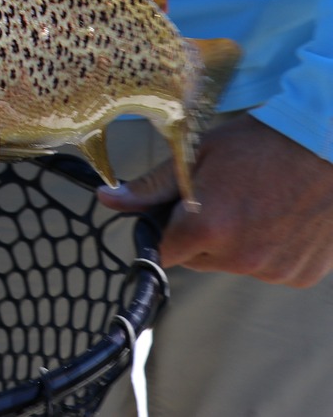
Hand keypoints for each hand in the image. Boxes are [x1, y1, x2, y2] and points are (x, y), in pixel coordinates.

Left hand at [99, 115, 332, 286]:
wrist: (325, 146)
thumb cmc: (259, 143)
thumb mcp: (196, 155)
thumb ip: (151, 186)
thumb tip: (107, 200)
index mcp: (207, 228)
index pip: (163, 252)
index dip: (164, 231)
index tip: (175, 214)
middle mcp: (239, 257)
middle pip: (197, 259)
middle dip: (199, 235)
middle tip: (221, 199)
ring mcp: (273, 270)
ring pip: (233, 264)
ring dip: (234, 243)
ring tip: (255, 204)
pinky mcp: (299, 276)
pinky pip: (268, 269)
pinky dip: (268, 250)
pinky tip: (279, 217)